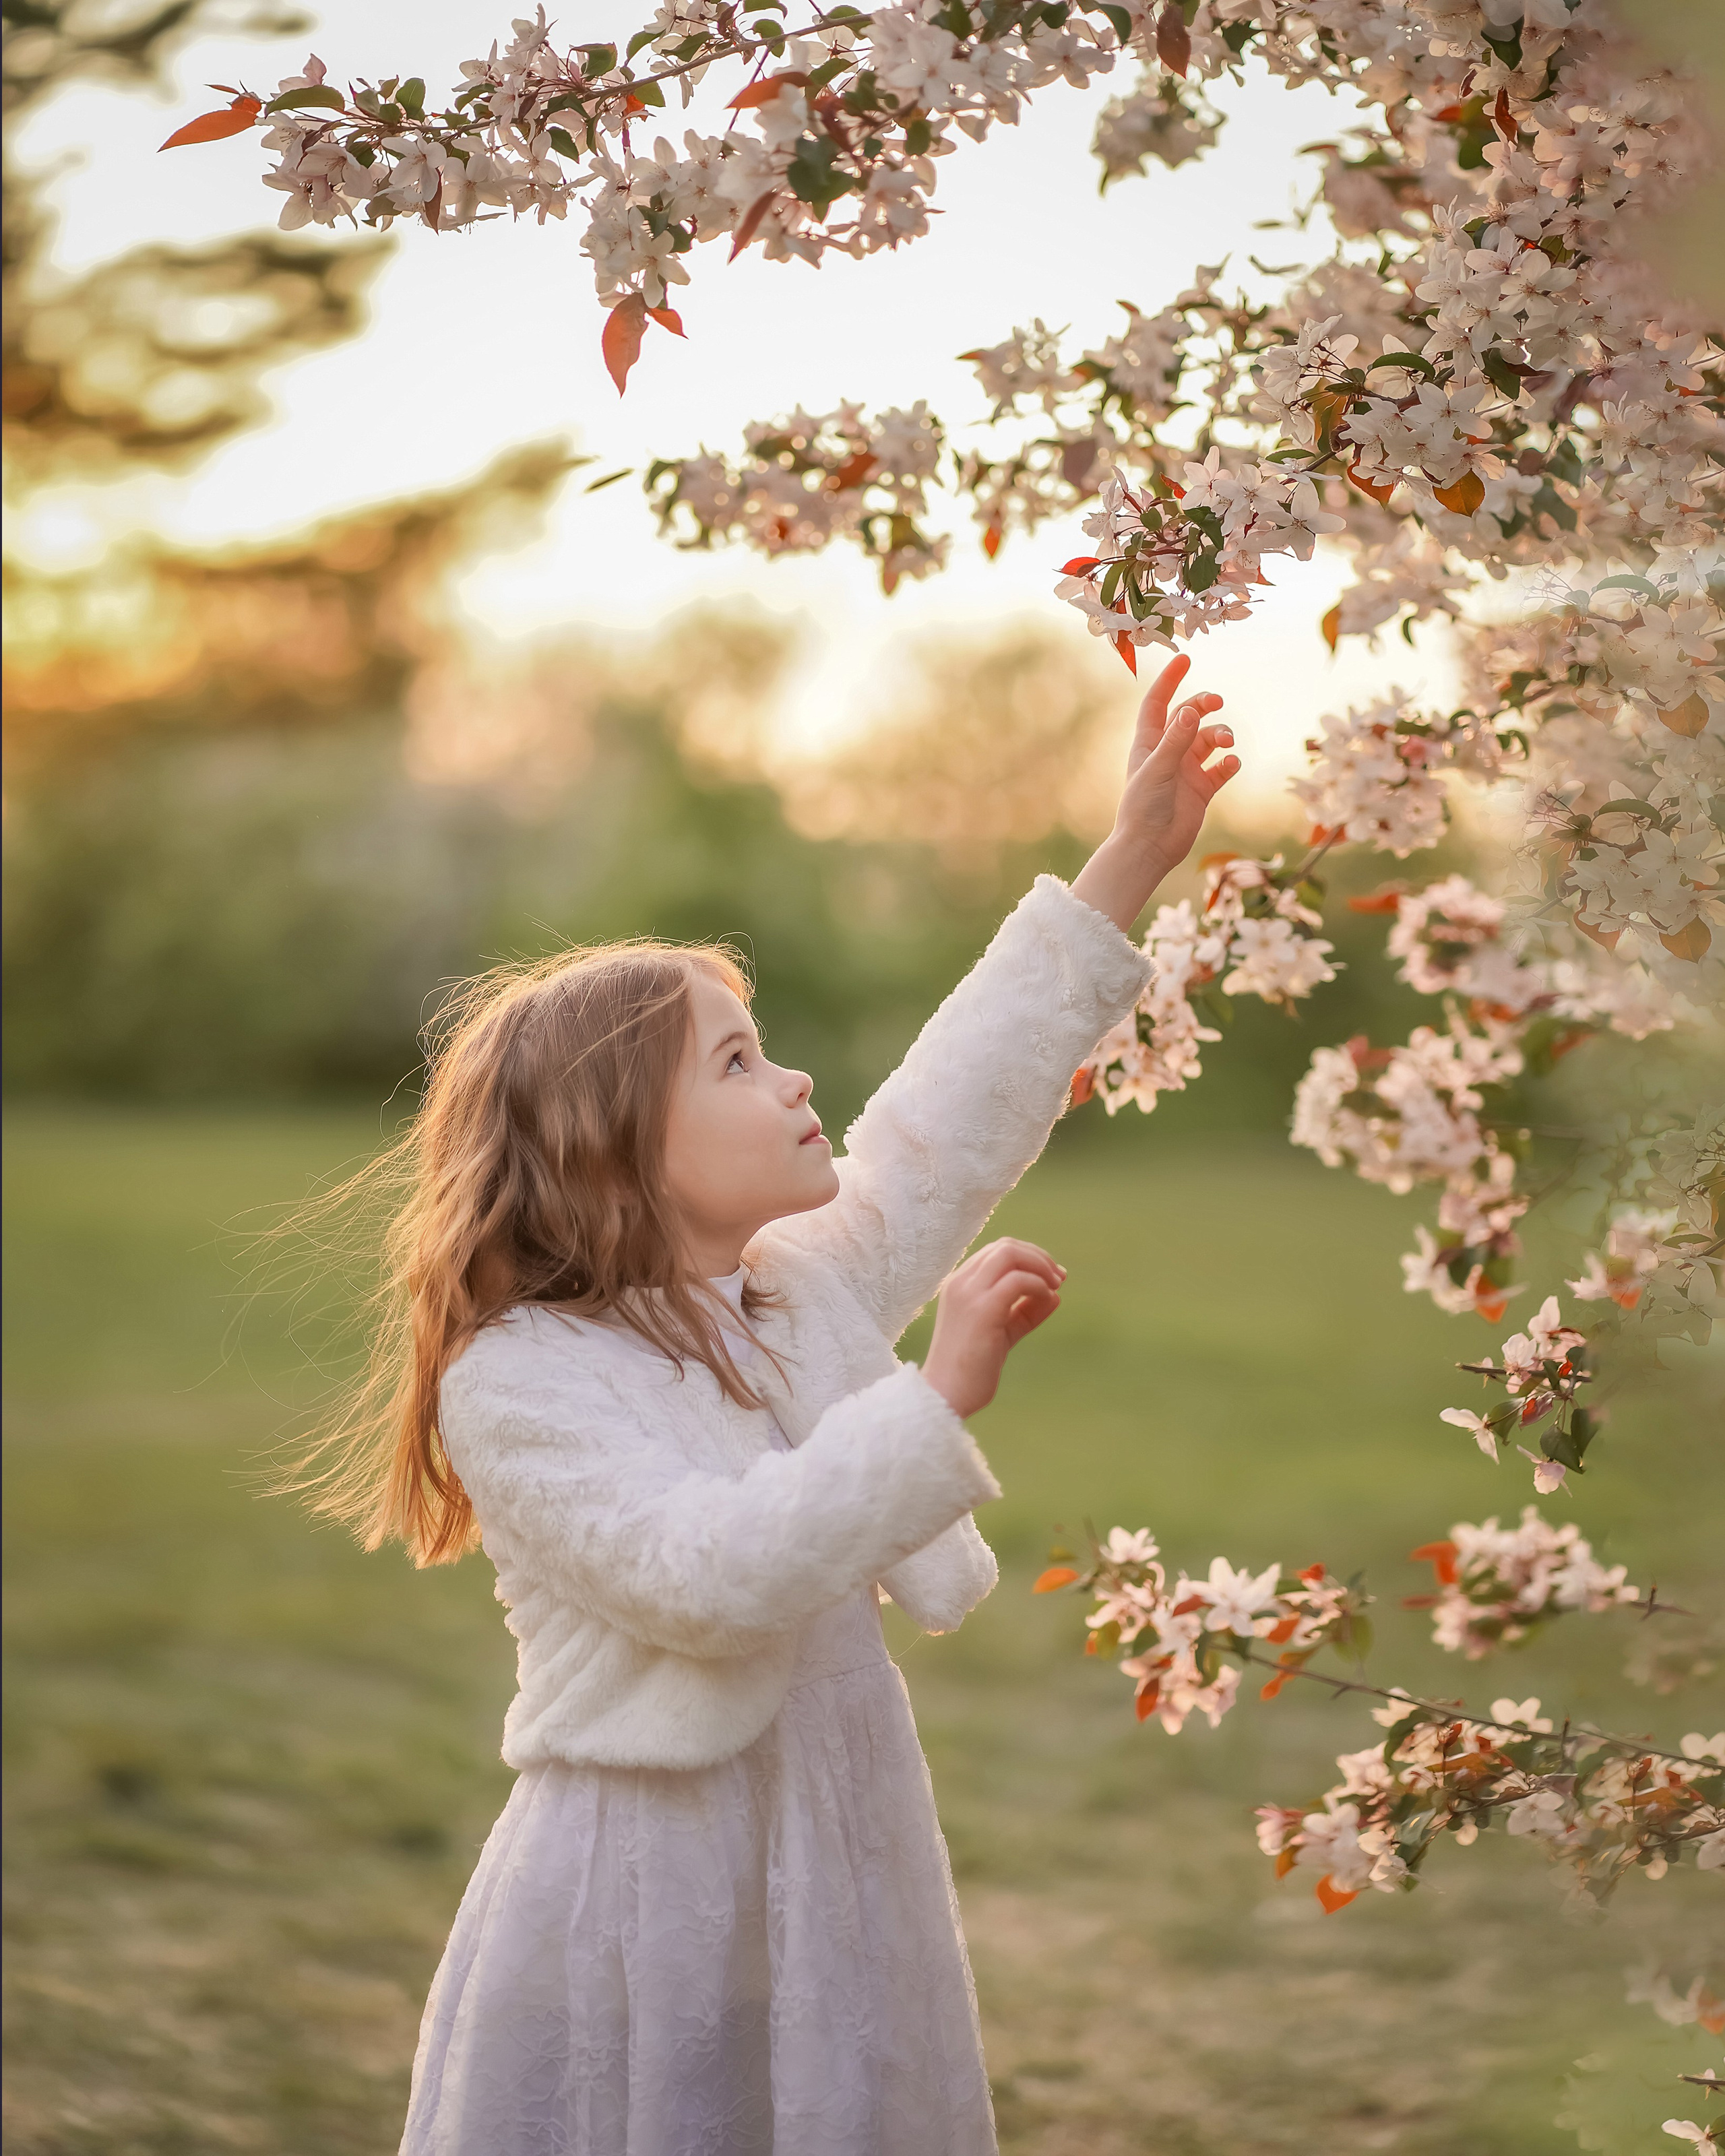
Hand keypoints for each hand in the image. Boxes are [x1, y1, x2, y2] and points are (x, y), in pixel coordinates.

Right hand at [921, 1238, 1064, 1419]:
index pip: (997, 1252)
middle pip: (1005, 1247)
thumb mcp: (1002, 1332)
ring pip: (1010, 1254)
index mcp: (960, 1284)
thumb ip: (1024, 1313)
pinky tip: (1047, 1299)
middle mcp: (961, 1282)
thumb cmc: (972, 1368)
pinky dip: (1038, 1285)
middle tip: (1059, 1278)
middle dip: (1038, 1257)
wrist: (946, 1395)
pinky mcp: (983, 1309)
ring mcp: (969, 1293)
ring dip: (1041, 1266)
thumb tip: (1055, 1296)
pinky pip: (1018, 1280)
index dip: (1029, 1258)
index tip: (1052, 1277)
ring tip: (1056, 1286)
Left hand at [1070, 652, 1240, 933]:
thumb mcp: (1158, 770)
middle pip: (1189, 716)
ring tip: (1227, 743)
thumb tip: (1191, 711)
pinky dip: (1229, 763)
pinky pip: (1221, 768)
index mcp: (1149, 744)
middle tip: (1217, 702)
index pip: (1158, 704)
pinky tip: (1230, 765)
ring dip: (1221, 735)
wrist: (1150, 849)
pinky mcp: (1202, 789)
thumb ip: (1176, 741)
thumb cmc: (1143, 808)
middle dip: (1204, 705)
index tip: (1186, 660)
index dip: (1169, 681)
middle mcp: (1168, 753)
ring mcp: (1186, 771)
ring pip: (1210, 740)